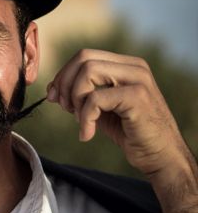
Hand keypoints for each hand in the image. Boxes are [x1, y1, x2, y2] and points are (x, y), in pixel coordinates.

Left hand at [46, 49, 190, 177]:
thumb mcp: (100, 109)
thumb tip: (53, 87)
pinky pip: (95, 99)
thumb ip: (80, 94)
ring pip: (88, 72)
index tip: (54, 97)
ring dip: (75, 98)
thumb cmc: (130, 132)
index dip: (63, 75)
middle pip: (83, 58)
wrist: (160, 156)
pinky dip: (84, 119)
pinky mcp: (137, 97)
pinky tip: (88, 134)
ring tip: (80, 120)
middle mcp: (134, 67)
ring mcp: (138, 79)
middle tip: (64, 107)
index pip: (84, 56)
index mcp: (126, 65)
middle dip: (65, 83)